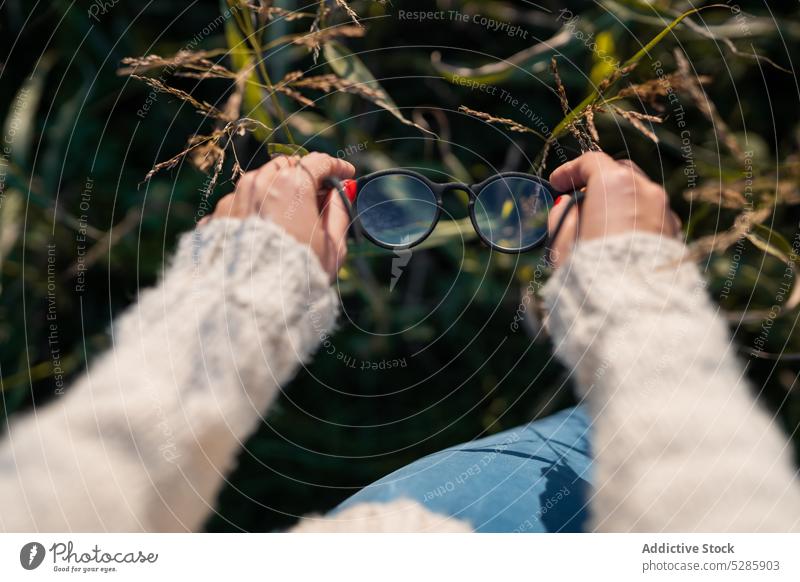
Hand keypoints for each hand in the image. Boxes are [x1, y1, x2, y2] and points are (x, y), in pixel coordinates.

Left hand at [201, 152, 355, 279]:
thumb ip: (339, 212)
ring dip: (276, 191)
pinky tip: (265, 229)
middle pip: (286, 167)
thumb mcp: (333, 245)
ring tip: (288, 215)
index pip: (318, 163)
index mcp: (292, 185)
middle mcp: (259, 184)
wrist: (253, 302)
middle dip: (303, 176)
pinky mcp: (218, 217)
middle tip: (318, 195)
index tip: (345, 173)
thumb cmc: (298, 274)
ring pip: (260, 182)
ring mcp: (235, 199)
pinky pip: (241, 204)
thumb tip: (339, 195)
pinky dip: (255, 210)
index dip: (336, 166)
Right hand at [546, 152, 680, 267]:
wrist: (632, 308)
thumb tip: (568, 208)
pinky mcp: (674, 235)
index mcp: (615, 185)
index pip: (591, 163)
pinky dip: (635, 221)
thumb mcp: (561, 243)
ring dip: (618, 204)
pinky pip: (652, 218)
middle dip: (598, 183)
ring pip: (639, 196)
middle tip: (580, 200)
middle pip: (620, 173)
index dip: (570, 171)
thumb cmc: (592, 273)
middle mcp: (646, 191)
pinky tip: (620, 241)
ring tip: (599, 226)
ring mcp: (664, 212)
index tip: (557, 183)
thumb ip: (562, 217)